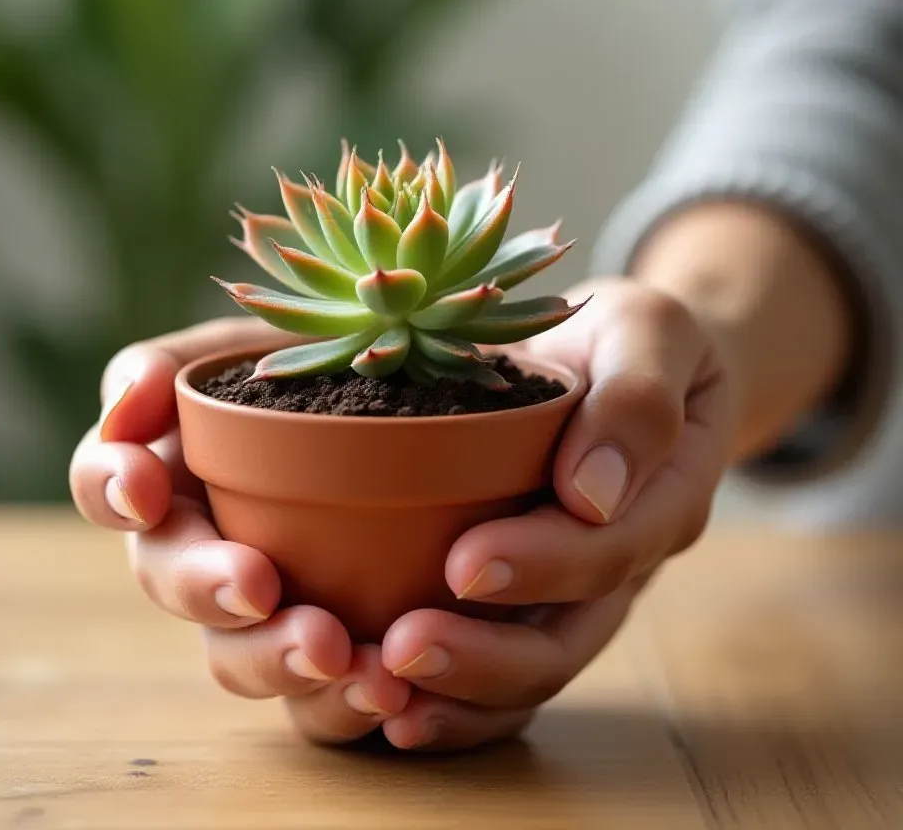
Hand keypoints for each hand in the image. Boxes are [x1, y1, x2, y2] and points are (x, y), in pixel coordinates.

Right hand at [68, 318, 411, 743]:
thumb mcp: (236, 351)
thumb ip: (168, 364)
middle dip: (207, 586)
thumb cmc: (303, 375)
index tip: (145, 488)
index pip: (104, 480)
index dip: (111, 487)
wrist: (395, 401)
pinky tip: (387, 693)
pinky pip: (312, 701)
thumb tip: (129, 398)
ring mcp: (255, 610)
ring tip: (339, 654)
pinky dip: (341, 704)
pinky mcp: (319, 654)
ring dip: (277, 661)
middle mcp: (197, 548)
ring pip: (236, 657)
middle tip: (258, 585)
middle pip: (172, 581)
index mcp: (165, 470)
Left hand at [380, 277, 735, 750]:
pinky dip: (454, 700)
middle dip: (487, 655)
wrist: (625, 360)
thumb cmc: (629, 336)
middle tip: (402, 649)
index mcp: (660, 496)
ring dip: (459, 692)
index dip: (542, 565)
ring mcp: (574, 586)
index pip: (610, 550)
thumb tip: (594, 492)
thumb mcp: (649, 329)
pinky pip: (501, 667)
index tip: (464, 563)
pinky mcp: (529, 593)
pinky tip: (392, 711)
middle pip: (566, 637)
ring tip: (382, 692)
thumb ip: (638, 398)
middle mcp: (620, 558)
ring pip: (531, 669)